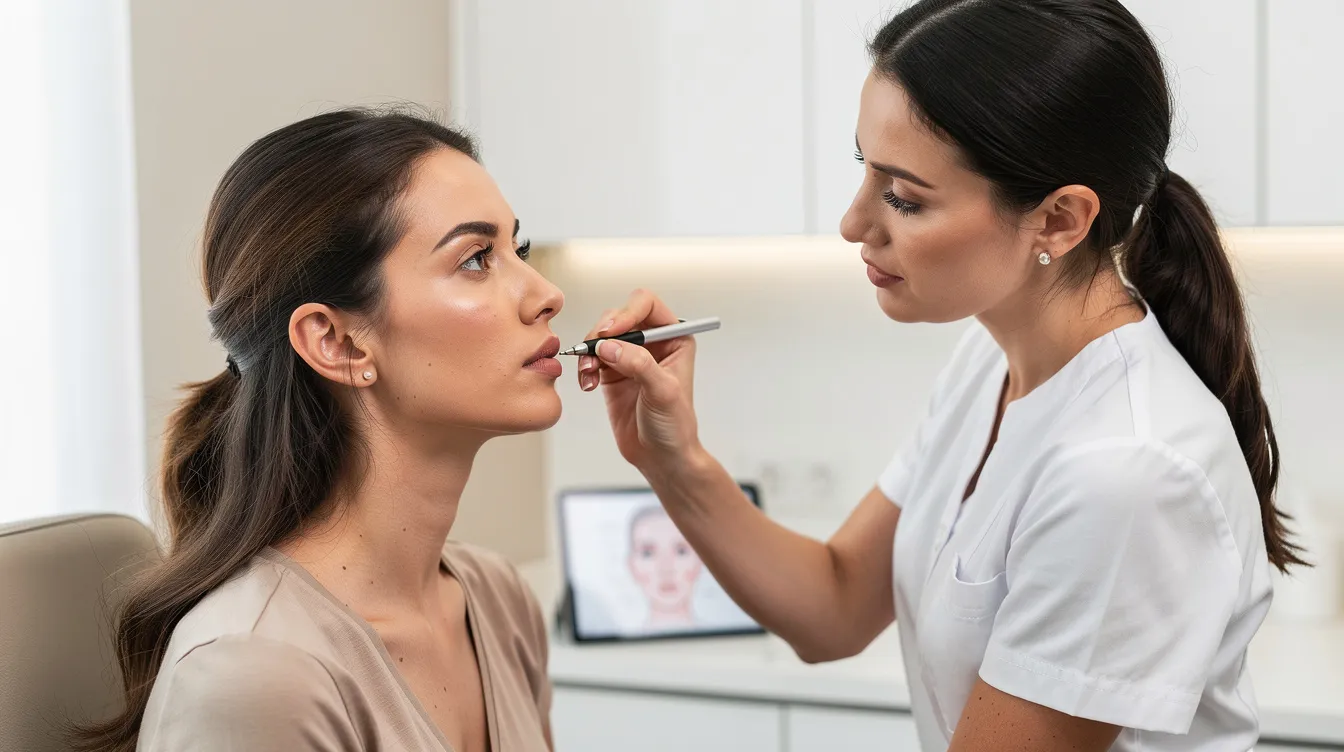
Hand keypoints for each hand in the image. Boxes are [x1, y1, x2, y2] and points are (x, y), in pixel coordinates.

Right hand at [577, 289, 700, 470]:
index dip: (626, 312)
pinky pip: (591, 358)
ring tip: (589, 374)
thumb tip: (610, 345)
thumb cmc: (674, 426)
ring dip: (589, 351)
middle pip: (618, 317)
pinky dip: (584, 367)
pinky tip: (588, 385)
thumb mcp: (663, 392)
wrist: (661, 457)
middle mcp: (652, 342)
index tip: (610, 331)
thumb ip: (639, 365)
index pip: (647, 305)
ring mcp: (630, 357)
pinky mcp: (612, 373)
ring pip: (601, 336)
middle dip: (602, 333)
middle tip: (593, 352)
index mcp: (675, 338)